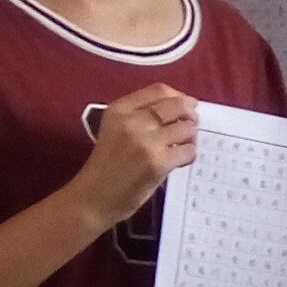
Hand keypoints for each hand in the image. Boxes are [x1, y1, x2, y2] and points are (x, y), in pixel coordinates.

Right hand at [71, 84, 200, 223]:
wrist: (94, 196)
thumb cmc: (106, 164)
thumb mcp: (115, 129)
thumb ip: (140, 115)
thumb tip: (178, 106)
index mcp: (119, 109)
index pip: (159, 90)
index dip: (179, 96)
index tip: (186, 105)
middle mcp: (132, 121)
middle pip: (177, 105)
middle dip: (191, 113)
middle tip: (192, 123)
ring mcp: (145, 142)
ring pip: (186, 128)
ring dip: (191, 136)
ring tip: (183, 144)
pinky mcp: (157, 162)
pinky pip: (188, 150)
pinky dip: (189, 154)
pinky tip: (180, 160)